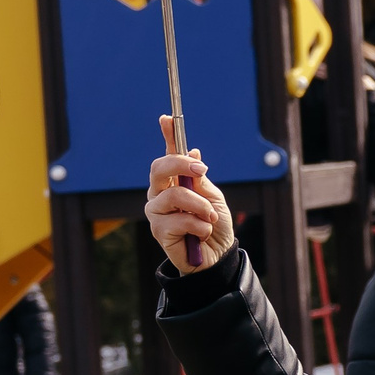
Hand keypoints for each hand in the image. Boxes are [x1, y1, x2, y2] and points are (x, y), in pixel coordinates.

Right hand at [147, 117, 235, 270]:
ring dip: (201, 207)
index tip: (167, 118)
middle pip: (159, 168)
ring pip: (175, 195)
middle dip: (181, 164)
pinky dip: (200, 226)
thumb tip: (192, 151)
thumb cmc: (214, 225)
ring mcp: (157, 213)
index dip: (167, 136)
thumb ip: (200, 178)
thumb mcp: (213, 197)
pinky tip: (201, 235)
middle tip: (201, 169)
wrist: (218, 256)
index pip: (167, 156)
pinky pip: (180, 220)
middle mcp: (160, 195)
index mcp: (173, 183)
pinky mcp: (159, 231)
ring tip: (211, 219)